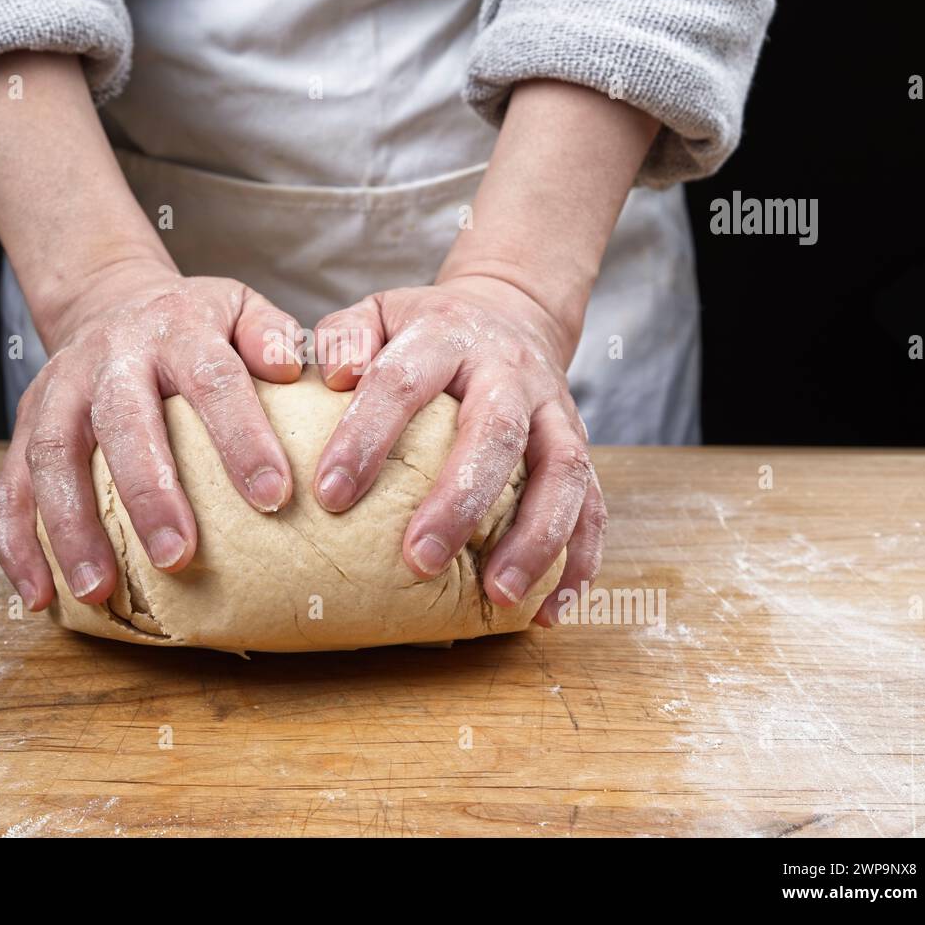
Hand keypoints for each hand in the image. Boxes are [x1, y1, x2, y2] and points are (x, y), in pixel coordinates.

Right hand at [0, 260, 302, 610]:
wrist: (108, 299)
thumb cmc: (191, 323)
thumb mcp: (240, 307)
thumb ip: (271, 334)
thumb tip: (290, 368)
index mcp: (175, 331)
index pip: (212, 379)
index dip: (241, 436)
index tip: (273, 496)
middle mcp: (110, 357)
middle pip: (122, 421)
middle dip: (149, 493)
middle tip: (179, 557)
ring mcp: (58, 389)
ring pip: (52, 455)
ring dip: (71, 527)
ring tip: (99, 590)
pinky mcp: (24, 422)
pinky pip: (10, 485)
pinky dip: (17, 544)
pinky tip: (41, 594)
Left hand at [311, 274, 603, 624]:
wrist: (511, 313)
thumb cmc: (426, 330)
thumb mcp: (379, 312)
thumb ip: (346, 338)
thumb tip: (337, 378)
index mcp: (447, 336)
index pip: (403, 382)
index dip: (367, 436)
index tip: (330, 495)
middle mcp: (509, 372)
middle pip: (495, 432)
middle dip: (460, 501)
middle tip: (418, 560)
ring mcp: (555, 410)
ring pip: (563, 473)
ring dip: (534, 539)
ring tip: (498, 597)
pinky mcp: (581, 446)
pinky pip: (594, 506)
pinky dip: (579, 562)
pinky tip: (548, 611)